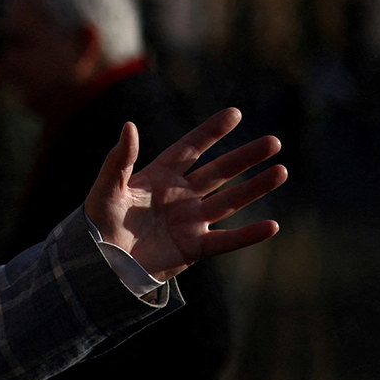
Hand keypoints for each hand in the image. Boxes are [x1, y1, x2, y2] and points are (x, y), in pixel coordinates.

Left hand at [85, 108, 285, 280]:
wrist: (99, 265)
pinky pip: (227, 241)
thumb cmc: (98, 224)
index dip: (211, 132)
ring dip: (256, 187)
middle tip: (274, 142)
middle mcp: (179, 196)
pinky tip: (272, 226)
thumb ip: (119, 160)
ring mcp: (189, 222)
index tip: (234, 114)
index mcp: (159, 177)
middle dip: (245, 157)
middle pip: (219, 172)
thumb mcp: (107, 189)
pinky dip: (249, 235)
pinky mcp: (194, 248)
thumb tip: (129, 125)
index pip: (190, 149)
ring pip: (230, 201)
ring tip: (281, 171)